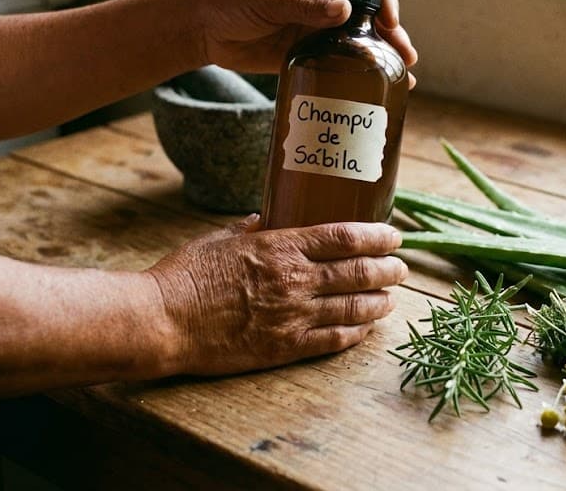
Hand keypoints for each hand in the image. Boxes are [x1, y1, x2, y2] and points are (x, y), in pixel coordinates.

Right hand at [144, 217, 407, 375]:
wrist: (163, 321)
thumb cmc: (186, 275)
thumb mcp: (219, 238)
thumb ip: (250, 228)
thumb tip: (266, 216)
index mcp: (280, 246)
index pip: (345, 237)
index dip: (377, 236)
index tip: (394, 236)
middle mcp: (295, 279)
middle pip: (359, 272)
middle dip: (388, 269)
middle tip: (401, 268)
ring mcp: (293, 316)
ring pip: (354, 308)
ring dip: (380, 301)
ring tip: (391, 298)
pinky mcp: (284, 348)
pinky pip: (333, 341)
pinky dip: (357, 333)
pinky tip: (367, 328)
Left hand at [194, 0, 417, 78]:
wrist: (201, 29)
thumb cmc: (230, 1)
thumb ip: (305, 6)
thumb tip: (344, 10)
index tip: (389, 21)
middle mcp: (322, 3)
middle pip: (367, 16)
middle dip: (390, 35)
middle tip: (405, 58)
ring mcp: (315, 30)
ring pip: (356, 43)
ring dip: (378, 58)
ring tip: (399, 78)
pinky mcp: (305, 55)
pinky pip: (335, 65)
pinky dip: (353, 76)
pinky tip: (368, 89)